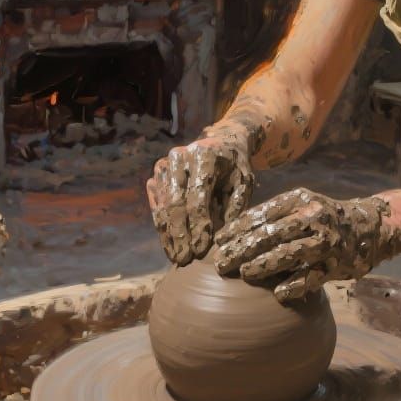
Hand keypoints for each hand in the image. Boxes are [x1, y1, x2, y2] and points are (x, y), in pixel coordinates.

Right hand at [146, 123, 255, 265]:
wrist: (221, 141)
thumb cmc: (236, 165)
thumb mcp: (244, 181)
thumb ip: (235, 205)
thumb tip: (221, 236)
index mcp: (204, 155)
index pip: (197, 197)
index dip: (198, 225)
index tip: (202, 249)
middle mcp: (179, 157)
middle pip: (175, 202)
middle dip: (179, 234)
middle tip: (184, 259)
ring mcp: (165, 164)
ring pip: (163, 205)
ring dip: (168, 234)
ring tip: (175, 257)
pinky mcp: (157, 173)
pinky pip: (156, 203)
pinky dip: (162, 225)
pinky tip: (168, 243)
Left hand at [213, 189, 395, 301]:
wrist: (367, 226)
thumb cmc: (322, 217)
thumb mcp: (300, 205)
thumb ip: (274, 214)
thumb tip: (231, 232)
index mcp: (300, 199)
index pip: (263, 213)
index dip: (238, 228)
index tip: (219, 241)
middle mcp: (313, 216)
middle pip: (272, 233)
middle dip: (243, 248)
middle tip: (221, 262)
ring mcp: (326, 241)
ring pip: (290, 253)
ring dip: (264, 264)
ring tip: (244, 273)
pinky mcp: (336, 264)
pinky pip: (312, 276)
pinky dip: (295, 285)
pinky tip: (278, 293)